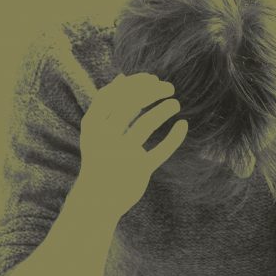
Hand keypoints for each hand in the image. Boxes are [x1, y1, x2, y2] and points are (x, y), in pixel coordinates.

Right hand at [76, 72, 188, 214]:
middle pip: (129, 104)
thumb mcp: (98, 131)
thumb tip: (122, 77)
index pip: (114, 94)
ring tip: (175, 104)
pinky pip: (160, 151)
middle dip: (152, 91)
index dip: (135, 83)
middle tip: (169, 88)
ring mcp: (121, 155)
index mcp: (92, 126)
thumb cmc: (101, 157)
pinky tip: (182, 125)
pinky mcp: (138, 170)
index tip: (153, 79)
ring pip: (145, 124)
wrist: (97, 198)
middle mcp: (105, 138)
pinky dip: (174, 137)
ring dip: (163, 110)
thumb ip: (109, 106)